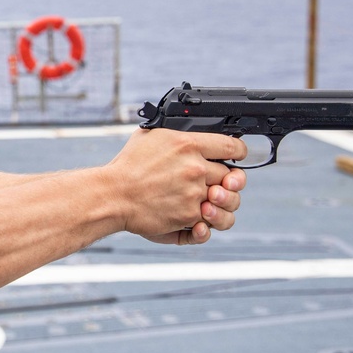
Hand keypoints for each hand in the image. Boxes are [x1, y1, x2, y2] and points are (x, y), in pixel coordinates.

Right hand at [106, 129, 247, 244]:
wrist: (113, 196)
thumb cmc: (127, 166)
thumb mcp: (150, 136)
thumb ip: (175, 134)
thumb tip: (187, 130)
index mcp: (188, 144)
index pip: (231, 145)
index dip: (239, 151)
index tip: (237, 155)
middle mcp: (195, 169)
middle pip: (231, 175)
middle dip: (225, 180)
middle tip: (215, 182)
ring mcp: (194, 194)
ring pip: (227, 201)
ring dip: (222, 202)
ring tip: (210, 202)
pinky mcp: (189, 216)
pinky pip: (211, 221)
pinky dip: (207, 223)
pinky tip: (199, 218)